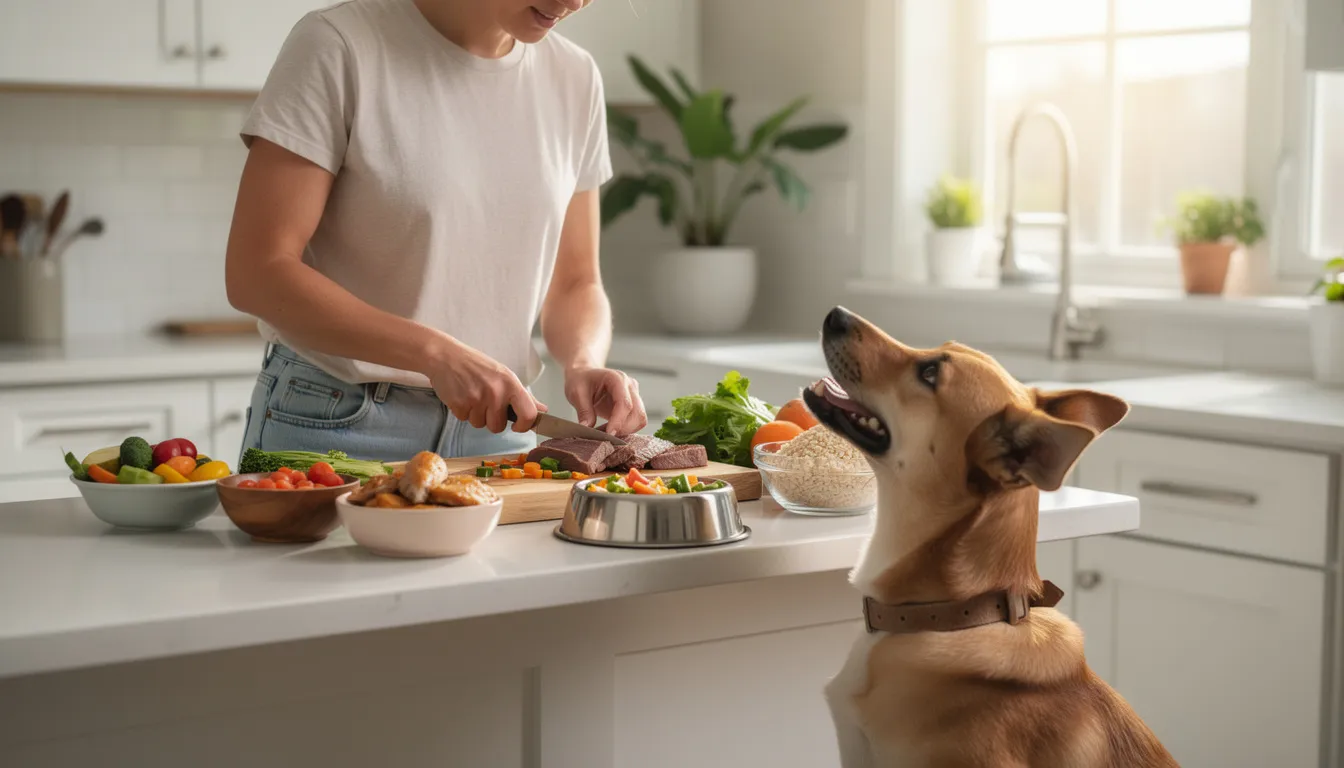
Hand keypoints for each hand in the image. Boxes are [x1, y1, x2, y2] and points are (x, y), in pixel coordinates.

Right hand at [424, 337, 543, 433]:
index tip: (517, 426)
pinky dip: (462, 411)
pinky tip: (461, 395)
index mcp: (511, 383)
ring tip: (471, 395)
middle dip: (491, 420)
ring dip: (475, 415)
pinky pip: (465, 420)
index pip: (529, 414)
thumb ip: (523, 396)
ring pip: (480, 425)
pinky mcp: (460, 404)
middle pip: (498, 427)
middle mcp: (496, 392)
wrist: (445, 356)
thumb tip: (543, 410)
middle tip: (485, 402)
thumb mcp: (503, 375)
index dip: (524, 425)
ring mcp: (477, 398)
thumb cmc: (476, 365)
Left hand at [565, 366, 646, 435]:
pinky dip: (626, 429)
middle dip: (624, 428)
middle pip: (637, 412)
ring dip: (627, 430)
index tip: (608, 434)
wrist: (585, 375)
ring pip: (640, 419)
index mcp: (616, 378)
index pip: (625, 403)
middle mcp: (629, 385)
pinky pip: (636, 420)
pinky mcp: (633, 403)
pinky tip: (611, 429)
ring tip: (607, 433)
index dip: (618, 421)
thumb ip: (584, 410)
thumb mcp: (576, 393)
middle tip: (605, 436)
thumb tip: (587, 428)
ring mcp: (634, 394)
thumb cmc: (581, 380)